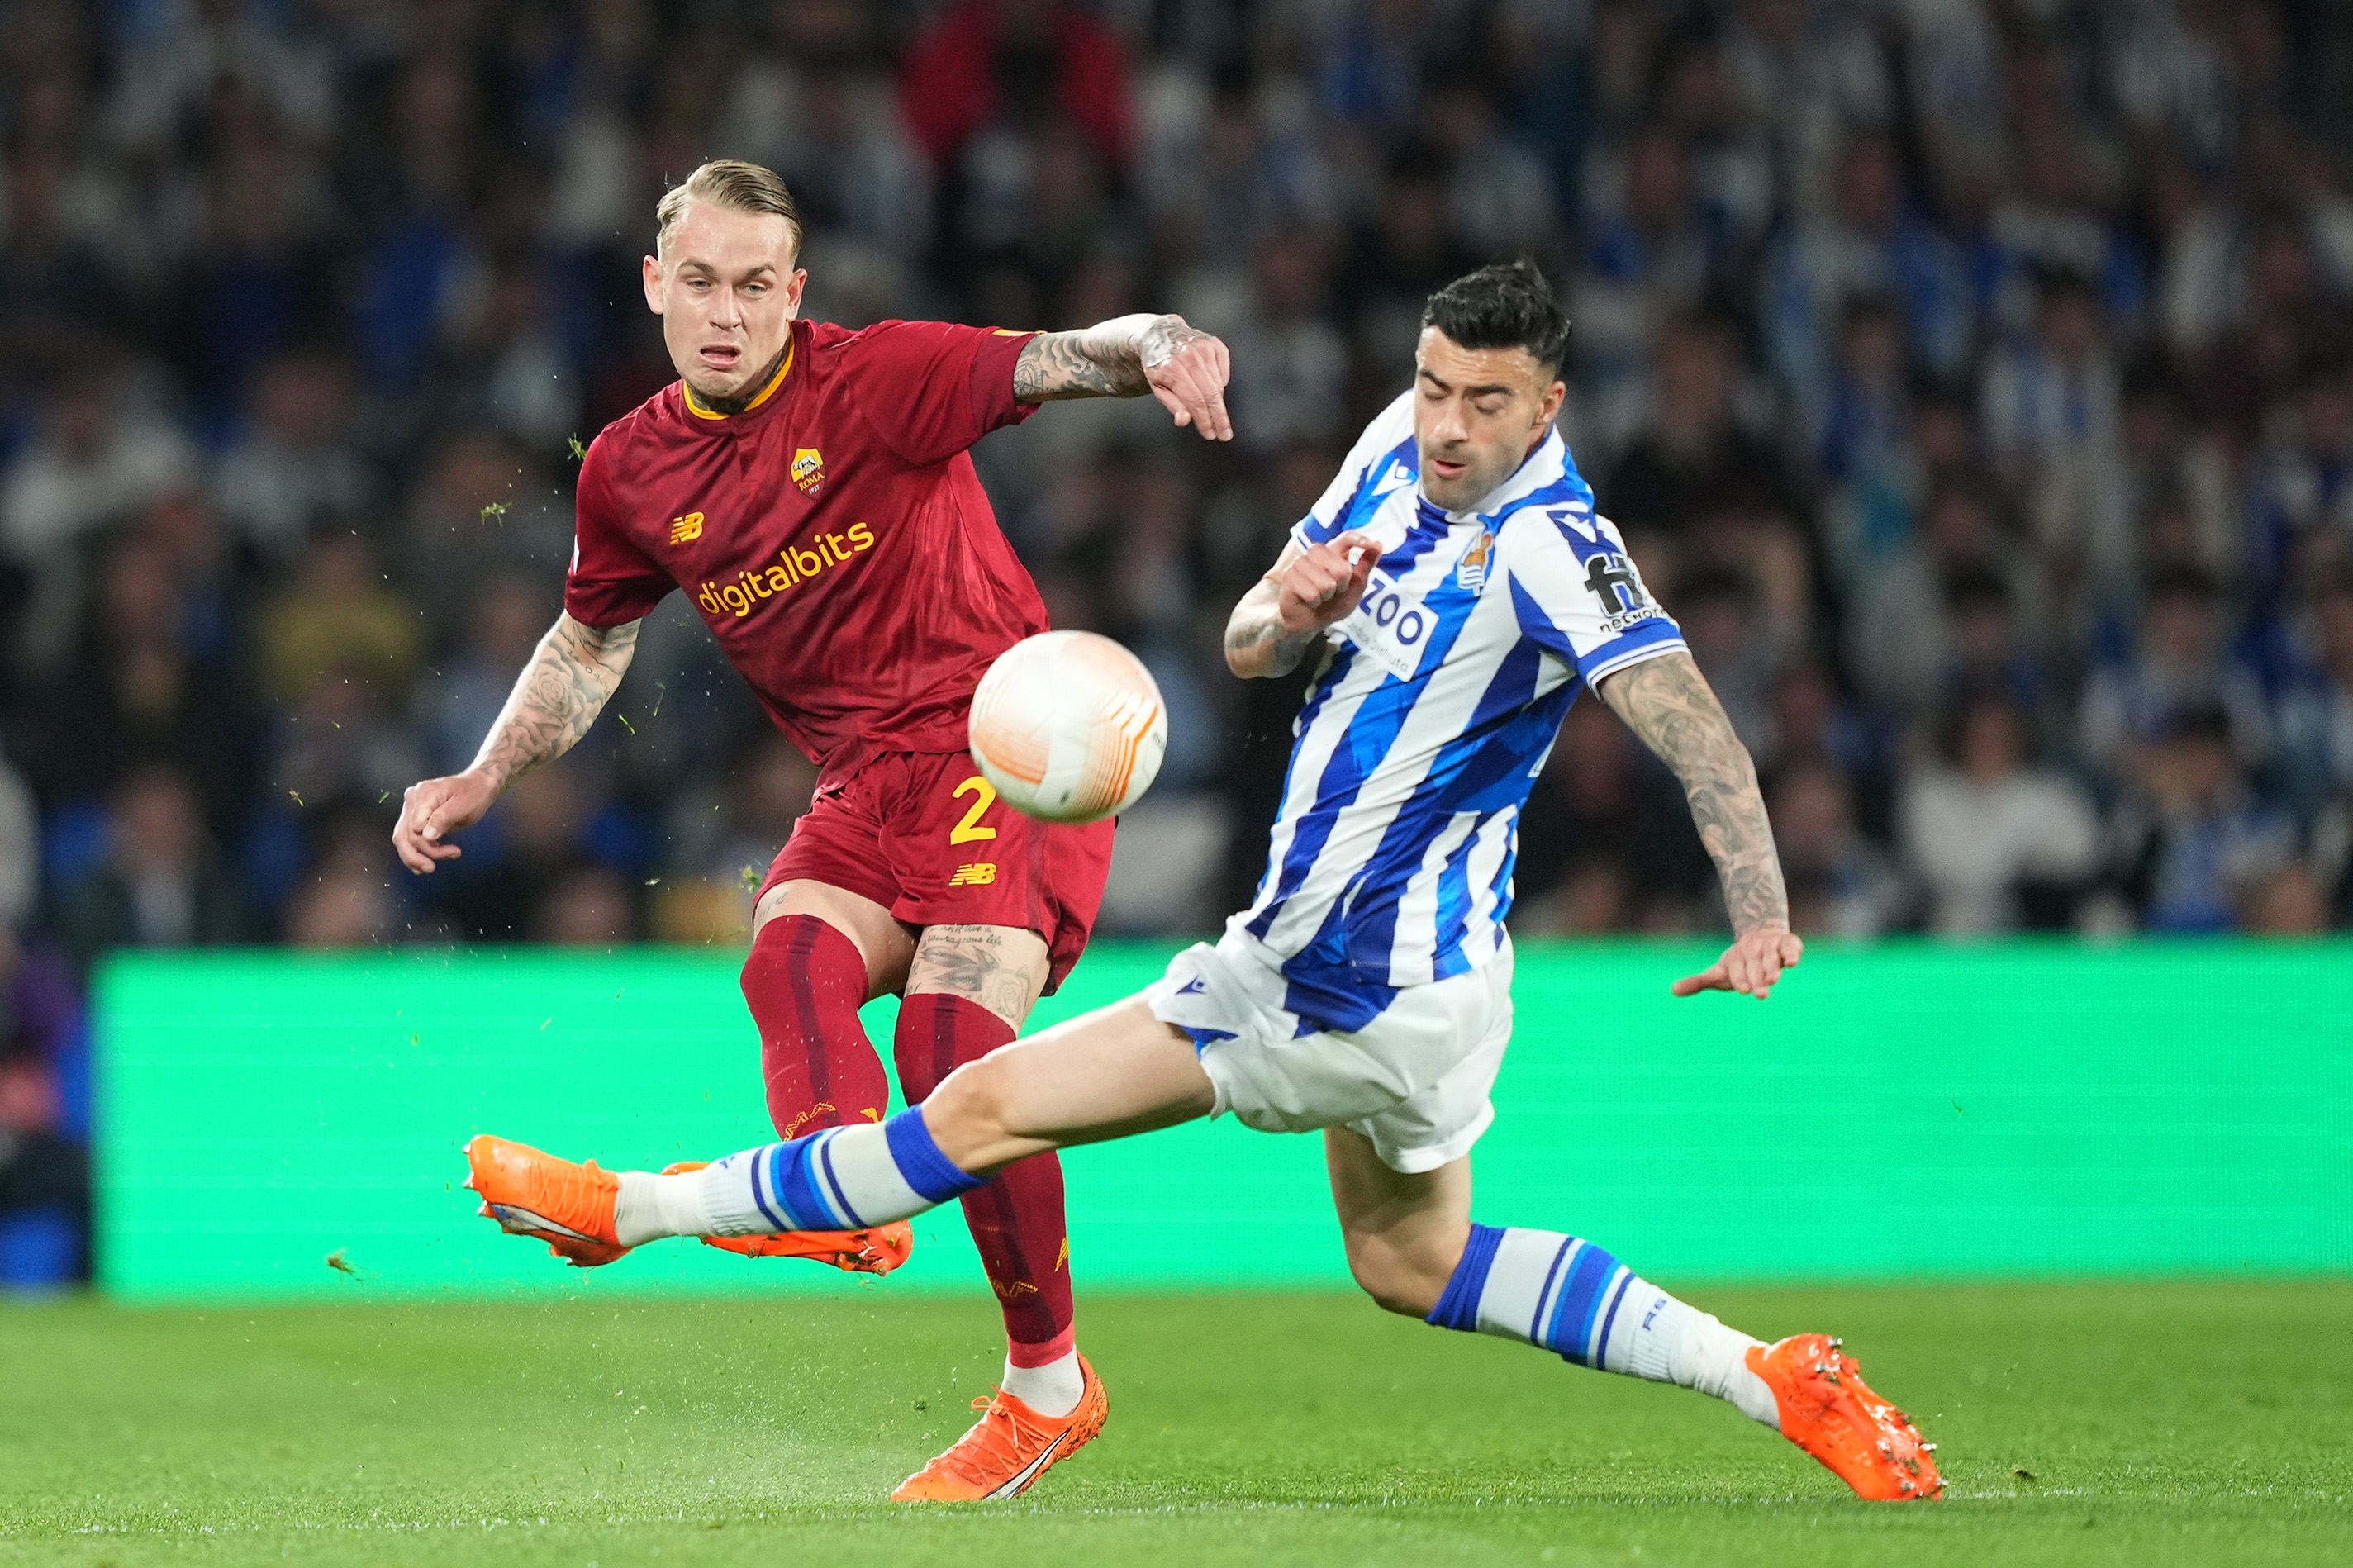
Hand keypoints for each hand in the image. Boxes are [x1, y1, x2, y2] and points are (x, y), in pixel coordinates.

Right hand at [393, 771, 500, 873]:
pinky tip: (422, 863)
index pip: (416, 827)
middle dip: (418, 855)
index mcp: (424, 794)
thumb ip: (444, 818)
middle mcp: (412, 799)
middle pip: (404, 834)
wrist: (478, 786)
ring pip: (402, 838)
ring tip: (429, 868)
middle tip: (432, 868)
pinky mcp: (414, 815)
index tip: (453, 851)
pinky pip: (408, 836)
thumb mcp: (464, 806)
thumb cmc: (474, 794)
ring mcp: (411, 807)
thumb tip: (427, 835)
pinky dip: (414, 851)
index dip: (430, 843)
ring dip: (413, 857)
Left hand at [1140, 317, 1232, 441]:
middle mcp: (1189, 356)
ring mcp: (1203, 347)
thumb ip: (1172, 404)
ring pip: (1218, 385)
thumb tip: (1185, 421)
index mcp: (1171, 368)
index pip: (1194, 400)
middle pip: (1210, 394)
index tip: (1211, 435)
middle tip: (1225, 435)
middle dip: (1219, 417)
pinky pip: (1224, 372)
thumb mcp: (1157, 387)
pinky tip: (1211, 388)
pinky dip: (1220, 384)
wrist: (1159, 334)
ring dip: (1217, 403)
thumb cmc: (1158, 365)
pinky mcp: (1214, 344)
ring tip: (1213, 412)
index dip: (1204, 420)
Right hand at [1276, 531, 1378, 634]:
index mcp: (1334, 553)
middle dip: (1342, 586)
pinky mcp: (1290, 576)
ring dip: (1327, 596)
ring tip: (1321, 596)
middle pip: (1341, 567)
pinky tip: (1310, 601)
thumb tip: (1378, 544)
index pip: (1346, 538)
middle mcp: (1317, 553)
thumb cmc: (1332, 603)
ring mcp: (1302, 563)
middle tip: (1333, 591)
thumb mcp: (1355, 586)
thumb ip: (1366, 565)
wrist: (1309, 621)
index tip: (1368, 544)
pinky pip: (1313, 594)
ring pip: (1327, 583)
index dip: (1358, 539)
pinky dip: (1315, 603)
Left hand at [1672, 928, 1803, 998]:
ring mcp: (1770, 947)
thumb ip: (1698, 982)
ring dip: (1773, 968)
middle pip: (1754, 967)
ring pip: (1771, 958)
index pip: (1735, 971)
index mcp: (1734, 959)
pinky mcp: (1787, 944)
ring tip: (1773, 979)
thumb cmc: (1738, 963)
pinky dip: (1792, 953)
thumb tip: (1672, 990)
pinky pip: (1791, 947)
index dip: (1739, 979)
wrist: (1761, 935)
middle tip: (1760, 994)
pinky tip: (1792, 963)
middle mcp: (1752, 952)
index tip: (1743, 990)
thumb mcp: (1719, 972)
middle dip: (1757, 979)